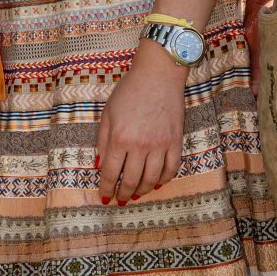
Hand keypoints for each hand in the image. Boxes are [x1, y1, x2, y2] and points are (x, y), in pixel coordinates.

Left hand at [96, 42, 185, 206]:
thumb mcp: (108, 114)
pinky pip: (171, 169)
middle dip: (123, 194)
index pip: (110, 173)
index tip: (105, 196)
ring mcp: (160, 145)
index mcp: (119, 138)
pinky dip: (163, 180)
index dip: (106, 188)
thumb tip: (100, 165)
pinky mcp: (176, 142)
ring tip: (136, 193)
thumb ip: (103, 141)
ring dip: (142, 190)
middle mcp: (140, 146)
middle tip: (120, 200)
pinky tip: (156, 182)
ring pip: (151, 179)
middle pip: (130, 181)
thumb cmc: (129, 91)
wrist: (158, 75)